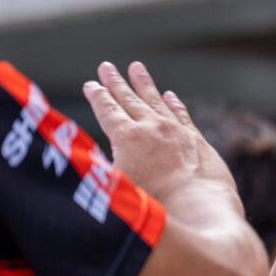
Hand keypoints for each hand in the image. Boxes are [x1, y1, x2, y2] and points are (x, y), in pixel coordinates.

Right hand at [83, 61, 240, 206]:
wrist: (199, 209)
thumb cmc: (153, 207)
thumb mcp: (112, 188)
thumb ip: (94, 170)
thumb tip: (77, 160)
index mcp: (128, 138)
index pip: (108, 111)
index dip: (98, 97)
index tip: (91, 85)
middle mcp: (152, 128)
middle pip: (130, 100)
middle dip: (116, 83)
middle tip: (107, 66)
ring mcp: (177, 132)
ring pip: (157, 102)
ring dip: (144, 85)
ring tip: (137, 68)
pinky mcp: (198, 142)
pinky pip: (183, 115)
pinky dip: (174, 104)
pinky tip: (170, 95)